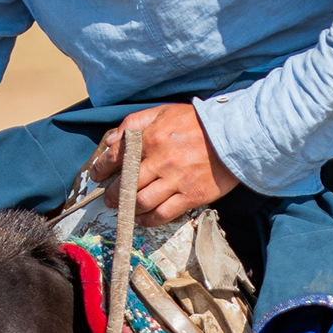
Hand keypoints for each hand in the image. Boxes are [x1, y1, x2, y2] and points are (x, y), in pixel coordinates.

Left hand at [83, 103, 239, 224]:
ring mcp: (175, 180)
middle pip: (126, 185)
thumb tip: (112, 140)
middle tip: (109, 199)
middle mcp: (160, 160)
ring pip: (141, 202)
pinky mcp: (190, 196)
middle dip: (112, 195)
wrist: (235, 136)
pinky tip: (143, 218)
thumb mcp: (163, 112)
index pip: (116, 157)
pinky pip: (162, 214)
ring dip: (128, 209)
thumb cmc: (198, 123)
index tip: (97, 175)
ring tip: (125, 210)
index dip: (102, 168)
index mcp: (150, 138)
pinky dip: (148, 220)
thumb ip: (134, 123)